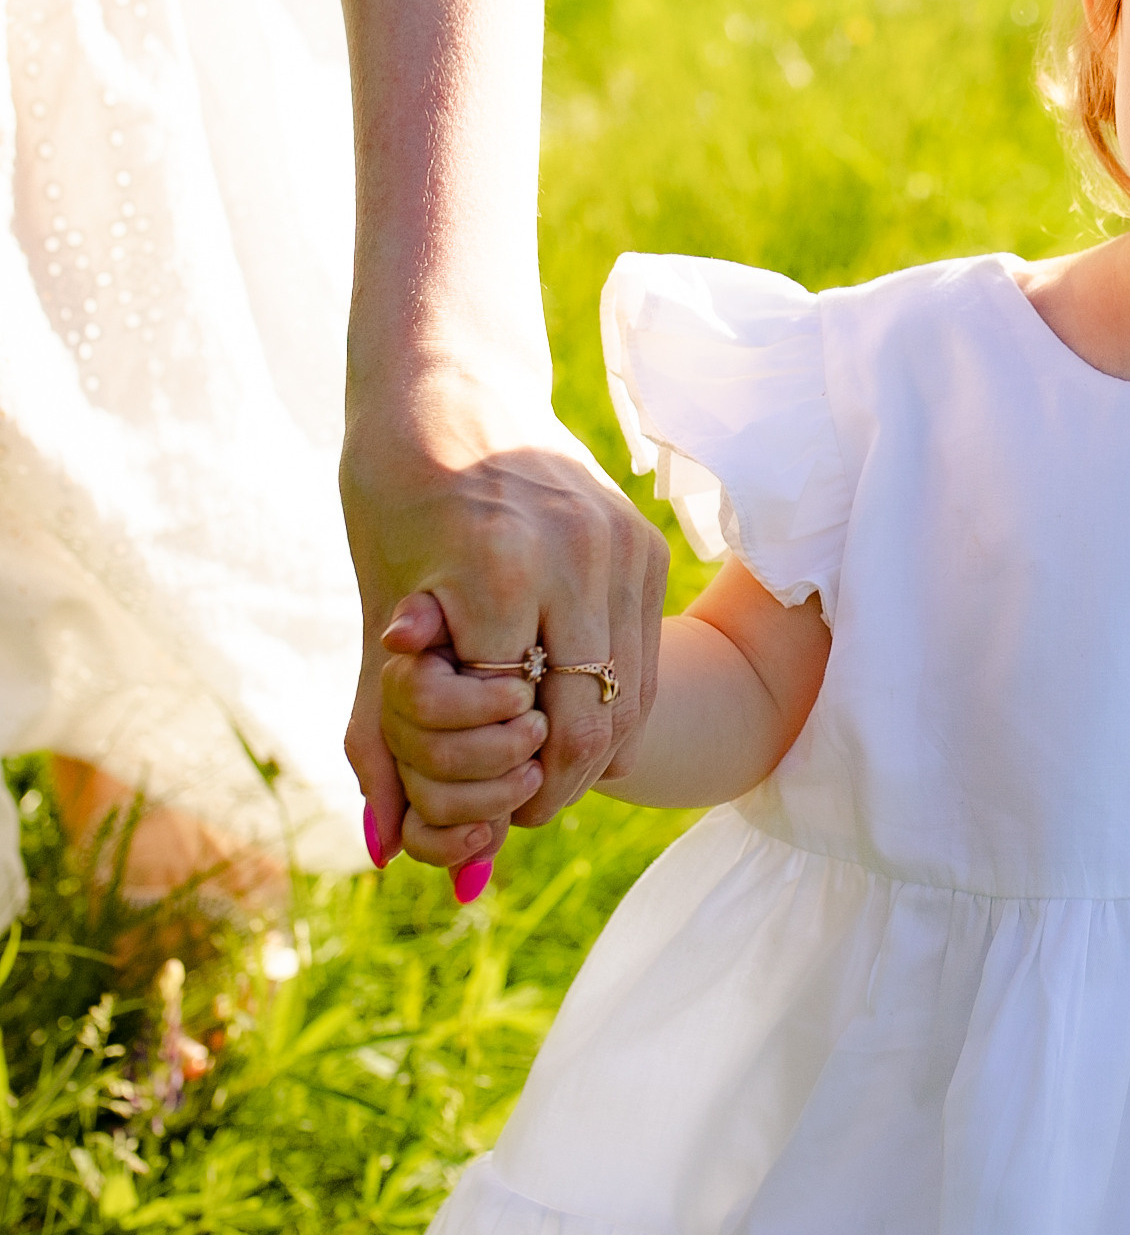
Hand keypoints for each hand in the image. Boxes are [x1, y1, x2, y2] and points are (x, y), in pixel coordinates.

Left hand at [342, 375, 667, 869]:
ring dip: (591, 753)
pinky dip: (614, 703)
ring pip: (631, 700)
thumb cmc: (395, 497)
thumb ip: (383, 735)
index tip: (474, 804)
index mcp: (497, 570)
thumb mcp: (377, 614)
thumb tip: (388, 849)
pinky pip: (646, 658)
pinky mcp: (647, 545)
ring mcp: (623, 547)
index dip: (491, 777)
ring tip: (543, 769)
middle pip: (589, 724)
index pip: (514, 725)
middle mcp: (576, 556)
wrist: (451, 385)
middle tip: (517, 810)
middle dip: (552, 784)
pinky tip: (571, 712)